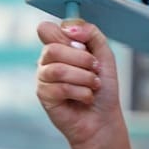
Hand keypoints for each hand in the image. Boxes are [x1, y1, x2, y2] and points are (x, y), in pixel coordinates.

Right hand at [35, 20, 123, 148]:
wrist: (104, 120)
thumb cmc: (103, 89)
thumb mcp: (105, 55)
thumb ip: (91, 33)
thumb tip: (69, 29)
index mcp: (58, 47)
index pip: (46, 29)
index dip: (66, 35)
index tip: (84, 47)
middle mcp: (47, 61)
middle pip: (53, 49)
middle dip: (82, 60)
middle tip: (95, 71)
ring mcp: (43, 78)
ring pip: (57, 69)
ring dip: (84, 78)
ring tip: (94, 86)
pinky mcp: (43, 96)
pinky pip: (59, 88)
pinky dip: (81, 93)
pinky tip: (86, 98)